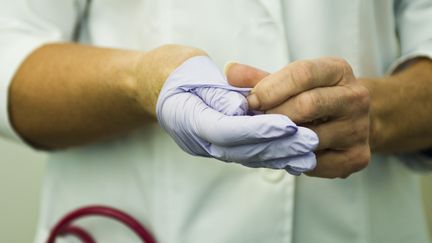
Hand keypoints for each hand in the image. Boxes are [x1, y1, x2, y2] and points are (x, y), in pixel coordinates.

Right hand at [157, 56, 318, 174]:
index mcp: (186, 119)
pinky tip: (294, 157)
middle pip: (241, 149)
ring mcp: (210, 147)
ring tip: (308, 153)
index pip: (226, 130)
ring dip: (279, 156)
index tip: (286, 124)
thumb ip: (218, 93)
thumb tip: (242, 108)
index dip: (257, 129)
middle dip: (277, 146)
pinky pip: (248, 154)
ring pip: (247, 156)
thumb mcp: (192, 72)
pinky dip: (272, 156)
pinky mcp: (222, 147)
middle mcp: (199, 140)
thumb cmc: (179, 75)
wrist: (162, 86)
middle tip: (308, 141)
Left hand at [226, 58, 370, 177]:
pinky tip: (287, 153)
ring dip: (282, 141)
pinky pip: (317, 163)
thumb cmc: (312, 97)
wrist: (349, 121)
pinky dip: (296, 160)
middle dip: (274, 116)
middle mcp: (355, 97)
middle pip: (308, 105)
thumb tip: (230, 71)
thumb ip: (260, 78)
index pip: (303, 73)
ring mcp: (359, 128)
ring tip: (268, 139)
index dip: (271, 88)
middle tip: (257, 123)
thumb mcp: (290, 83)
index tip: (251, 101)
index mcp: (338, 70)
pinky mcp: (358, 157)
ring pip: (311, 138)